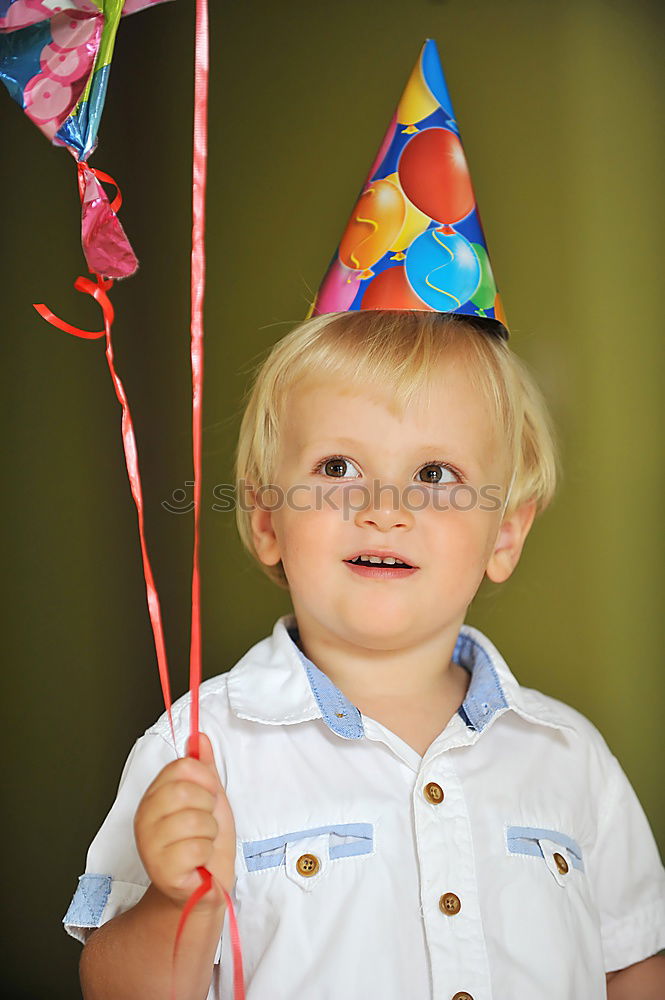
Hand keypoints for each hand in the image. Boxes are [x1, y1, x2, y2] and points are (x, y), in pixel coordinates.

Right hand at [134, 733, 235, 910]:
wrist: (202, 888)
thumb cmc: (204, 842)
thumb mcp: (208, 798)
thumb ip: (202, 768)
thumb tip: (198, 737)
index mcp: (154, 796)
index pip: (182, 766)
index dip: (205, 780)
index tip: (208, 796)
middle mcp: (145, 818)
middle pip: (186, 791)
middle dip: (208, 807)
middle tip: (205, 823)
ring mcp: (150, 845)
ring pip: (195, 820)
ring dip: (209, 833)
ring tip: (201, 843)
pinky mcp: (162, 871)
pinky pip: (197, 848)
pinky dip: (207, 854)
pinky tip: (198, 862)